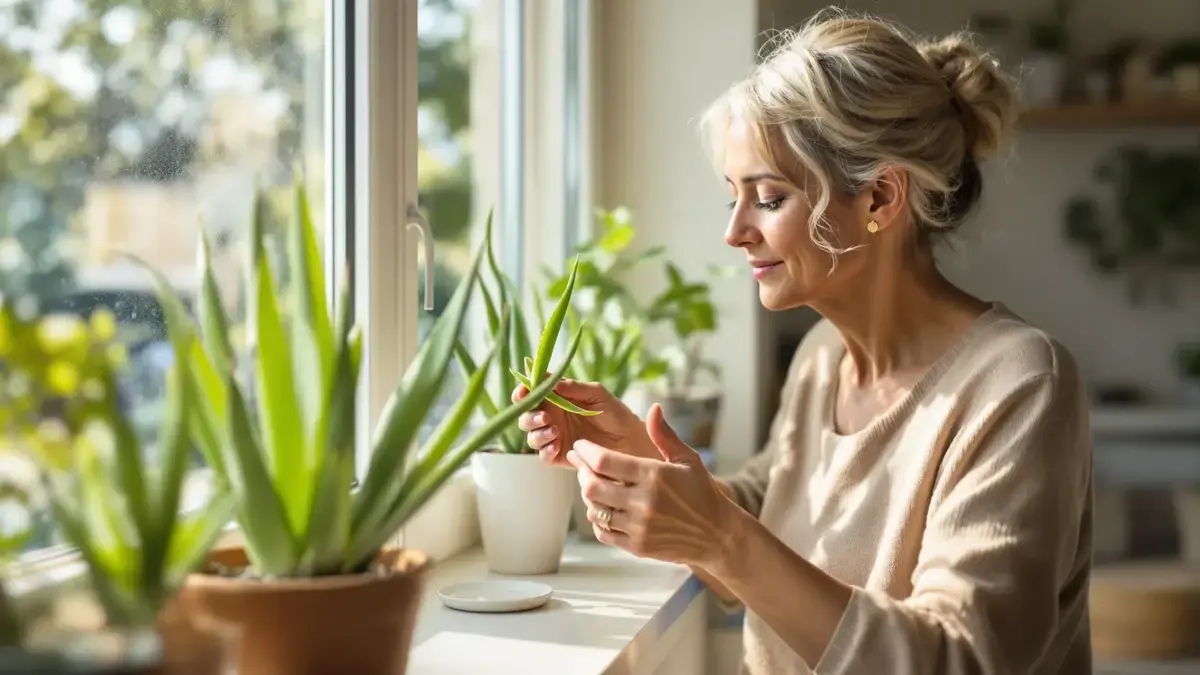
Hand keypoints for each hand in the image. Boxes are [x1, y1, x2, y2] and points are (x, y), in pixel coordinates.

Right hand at [513, 379, 655, 466]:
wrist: (630, 440)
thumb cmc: (615, 412)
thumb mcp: (596, 394)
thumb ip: (573, 388)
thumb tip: (550, 381)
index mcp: (557, 399)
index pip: (532, 394)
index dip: (522, 392)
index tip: (522, 393)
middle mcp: (551, 418)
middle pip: (525, 416)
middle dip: (529, 416)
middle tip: (545, 417)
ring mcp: (554, 437)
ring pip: (531, 436)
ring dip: (537, 433)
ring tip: (555, 431)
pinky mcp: (559, 455)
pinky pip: (543, 455)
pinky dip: (545, 450)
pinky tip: (556, 446)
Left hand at [568, 403, 734, 567]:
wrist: (718, 535)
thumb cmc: (702, 493)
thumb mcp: (688, 459)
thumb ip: (664, 435)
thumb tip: (653, 408)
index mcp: (654, 475)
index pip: (605, 461)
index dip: (586, 452)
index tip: (580, 446)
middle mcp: (644, 502)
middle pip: (592, 486)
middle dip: (581, 472)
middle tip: (581, 463)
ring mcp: (639, 527)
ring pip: (593, 510)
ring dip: (588, 496)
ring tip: (593, 484)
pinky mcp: (637, 547)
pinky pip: (602, 532)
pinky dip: (597, 519)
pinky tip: (603, 508)